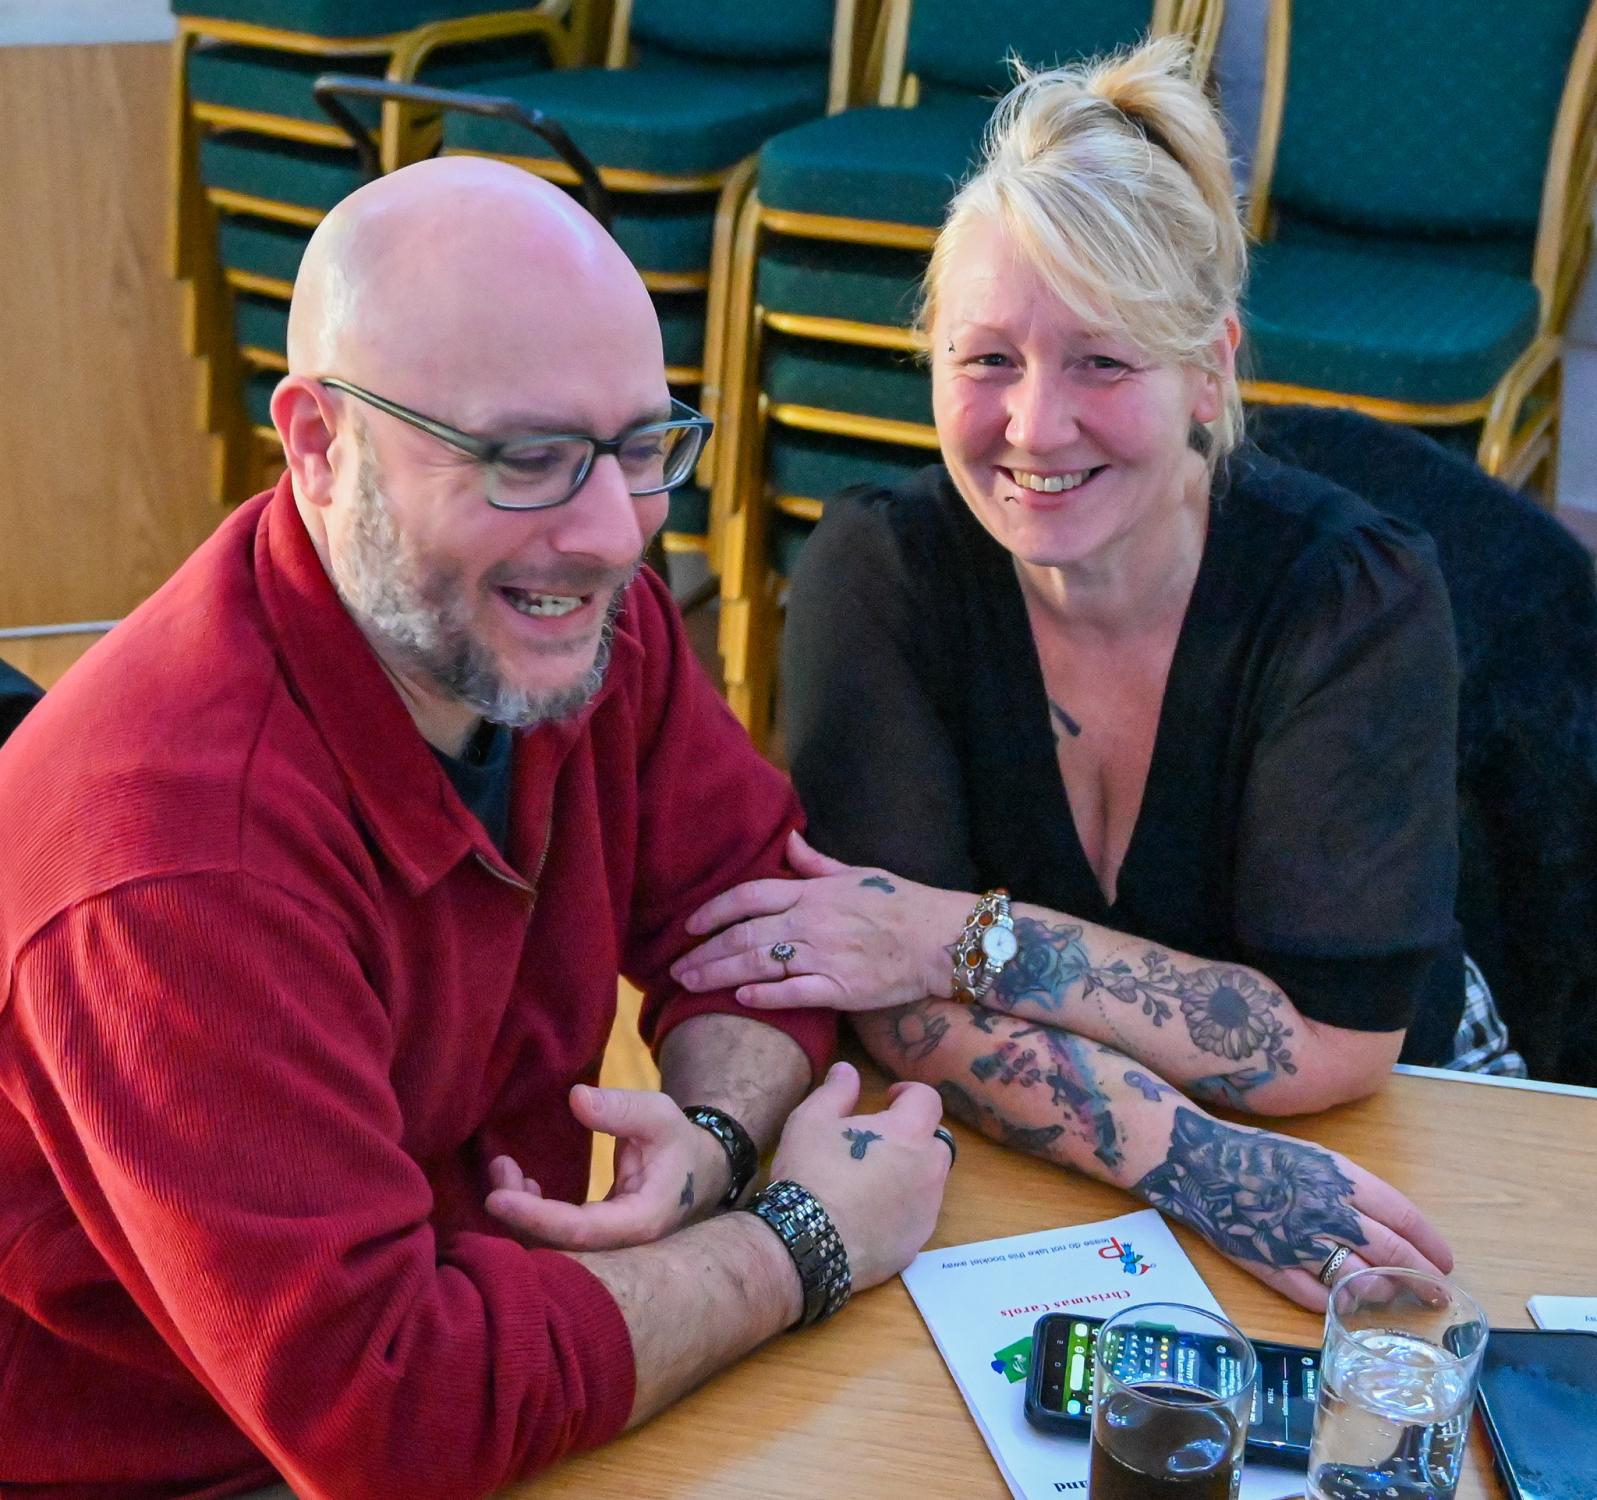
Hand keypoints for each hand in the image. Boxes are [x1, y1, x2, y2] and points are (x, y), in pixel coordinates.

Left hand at [484, 1085, 726, 1251]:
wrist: (700, 1169)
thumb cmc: (678, 1141)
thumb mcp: (659, 1116)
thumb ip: (621, 1108)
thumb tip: (577, 1099)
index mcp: (640, 1221)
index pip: (580, 1231)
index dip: (536, 1218)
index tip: (497, 1198)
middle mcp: (621, 1245)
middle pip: (559, 1246)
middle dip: (520, 1214)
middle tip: (498, 1169)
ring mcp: (608, 1245)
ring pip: (555, 1243)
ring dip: (522, 1211)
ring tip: (503, 1169)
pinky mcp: (596, 1237)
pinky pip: (559, 1235)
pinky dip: (534, 1213)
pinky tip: (523, 1185)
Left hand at [672, 830, 966, 1012]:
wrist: (940, 939)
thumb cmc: (900, 903)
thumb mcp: (856, 873)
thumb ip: (815, 863)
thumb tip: (790, 838)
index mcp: (812, 893)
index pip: (749, 896)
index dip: (714, 911)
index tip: (689, 925)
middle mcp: (811, 923)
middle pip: (744, 935)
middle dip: (705, 952)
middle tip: (676, 968)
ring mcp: (824, 957)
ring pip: (758, 965)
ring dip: (719, 974)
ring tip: (690, 986)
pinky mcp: (841, 989)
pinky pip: (793, 993)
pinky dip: (763, 996)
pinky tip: (739, 998)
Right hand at [767, 1060, 950, 1289]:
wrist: (808, 1243)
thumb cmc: (811, 1173)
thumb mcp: (811, 1121)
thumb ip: (836, 1091)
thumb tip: (848, 1070)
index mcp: (908, 1133)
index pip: (928, 1099)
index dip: (909, 1093)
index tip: (887, 1099)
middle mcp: (929, 1170)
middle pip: (937, 1142)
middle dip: (916, 1137)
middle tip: (881, 1142)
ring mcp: (927, 1210)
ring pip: (931, 1182)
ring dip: (912, 1174)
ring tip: (874, 1181)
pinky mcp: (917, 1243)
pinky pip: (918, 1217)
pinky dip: (903, 1210)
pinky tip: (872, 1216)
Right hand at [1142, 1117, 1455, 1313]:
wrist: (1198, 1162)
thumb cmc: (1256, 1154)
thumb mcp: (1313, 1157)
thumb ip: (1350, 1189)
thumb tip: (1388, 1223)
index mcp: (1341, 1179)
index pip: (1403, 1217)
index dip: (1429, 1244)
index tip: (1445, 1261)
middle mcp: (1327, 1211)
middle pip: (1390, 1253)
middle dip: (1421, 1278)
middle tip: (1436, 1294)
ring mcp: (1300, 1243)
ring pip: (1360, 1281)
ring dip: (1383, 1295)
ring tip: (1394, 1300)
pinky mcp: (1274, 1267)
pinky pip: (1318, 1297)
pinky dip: (1338, 1304)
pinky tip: (1347, 1305)